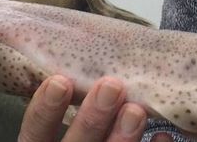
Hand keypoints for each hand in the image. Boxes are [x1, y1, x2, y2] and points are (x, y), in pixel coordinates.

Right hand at [19, 75, 169, 141]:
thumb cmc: (87, 133)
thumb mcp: (69, 126)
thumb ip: (75, 103)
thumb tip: (90, 63)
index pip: (33, 136)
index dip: (44, 111)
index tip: (60, 80)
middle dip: (91, 119)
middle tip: (111, 85)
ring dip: (122, 138)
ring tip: (137, 110)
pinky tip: (163, 137)